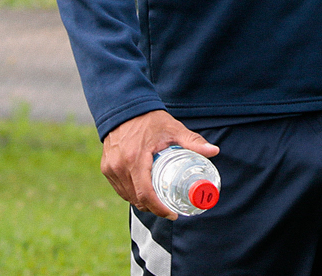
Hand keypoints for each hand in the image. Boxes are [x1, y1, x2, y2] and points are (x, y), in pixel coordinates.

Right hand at [100, 109, 218, 219]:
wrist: (124, 108)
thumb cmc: (150, 119)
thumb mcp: (173, 129)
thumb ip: (193, 141)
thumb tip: (215, 151)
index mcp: (135, 160)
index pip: (146, 194)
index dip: (159, 209)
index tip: (172, 214)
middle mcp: (120, 167)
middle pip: (137, 199)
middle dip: (153, 208)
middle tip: (169, 208)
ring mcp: (111, 168)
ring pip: (127, 196)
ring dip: (141, 202)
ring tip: (158, 201)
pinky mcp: (106, 167)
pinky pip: (120, 188)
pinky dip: (131, 193)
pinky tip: (143, 191)